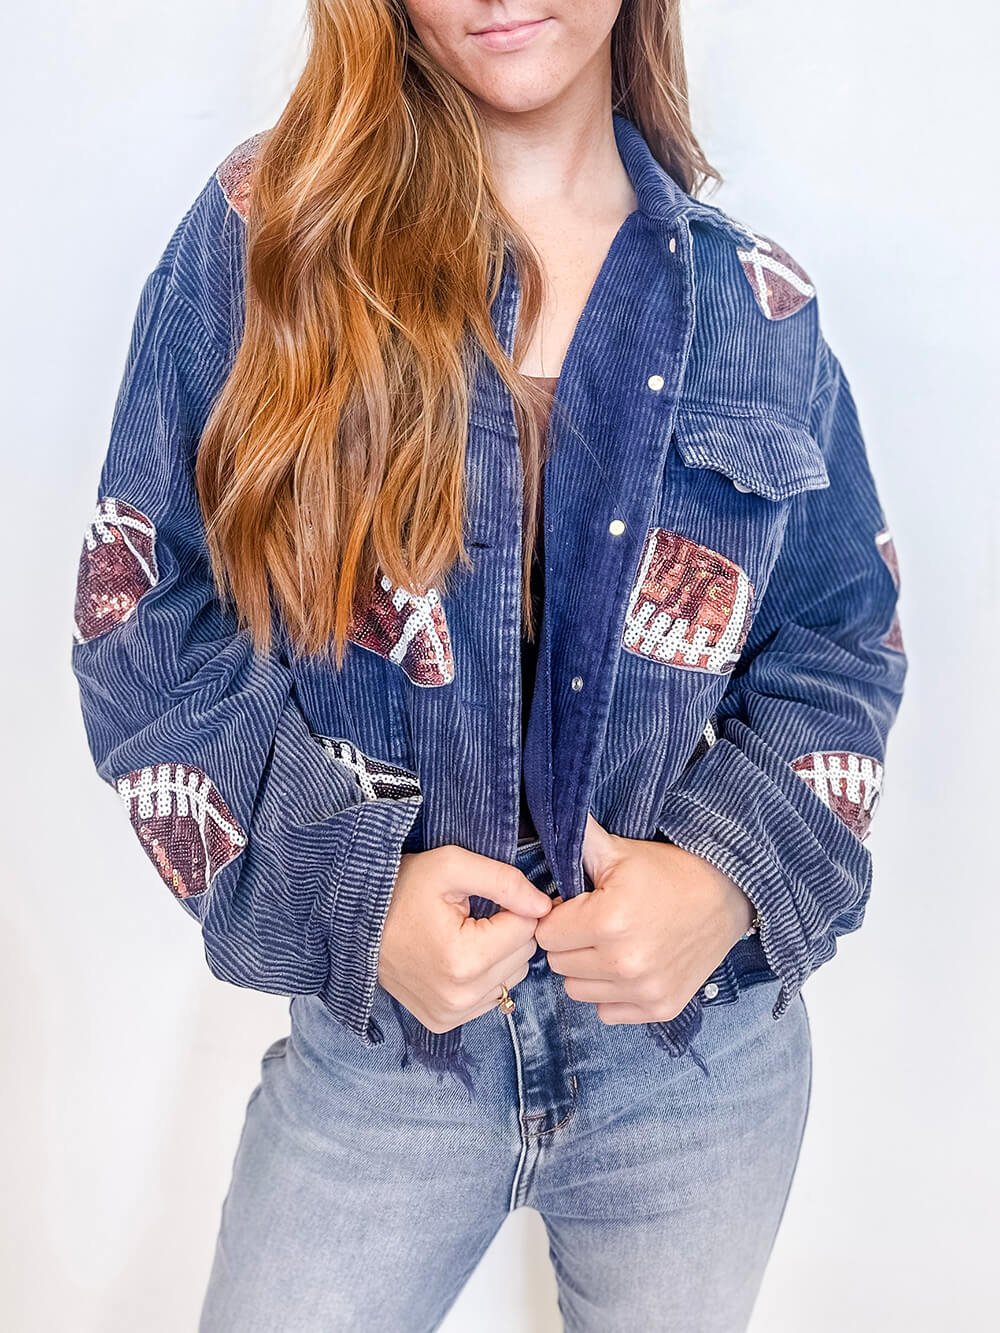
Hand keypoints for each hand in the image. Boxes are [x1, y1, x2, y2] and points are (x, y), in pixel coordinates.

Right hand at [379, 844, 552, 1033]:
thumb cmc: (401, 888)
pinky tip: (455, 956)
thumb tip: (545, 905)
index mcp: (465, 961)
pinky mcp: (443, 1022)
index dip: (512, 905)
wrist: (354, 921)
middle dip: (506, 930)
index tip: (486, 897)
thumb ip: (505, 881)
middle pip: (523, 956)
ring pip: (511, 977)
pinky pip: (490, 996)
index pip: (527, 929)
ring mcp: (451, 1015)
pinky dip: (482, 975)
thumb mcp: (452, 866)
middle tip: (470, 915)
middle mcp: (460, 997)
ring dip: (497, 954)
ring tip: (461, 935)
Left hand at [534, 813, 754, 1024]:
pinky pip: (606, 1012)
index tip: (580, 905)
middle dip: (570, 941)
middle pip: (558, 963)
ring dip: (587, 969)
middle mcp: (625, 963)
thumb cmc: (668, 871)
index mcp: (609, 921)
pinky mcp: (661, 1008)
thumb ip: (576, 838)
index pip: (546, 933)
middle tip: (597, 922)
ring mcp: (644, 990)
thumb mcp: (618, 850)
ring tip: (612, 943)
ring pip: (577, 990)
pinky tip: (628, 966)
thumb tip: (549, 811)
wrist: (728, 895)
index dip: (558, 915)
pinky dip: (611, 992)